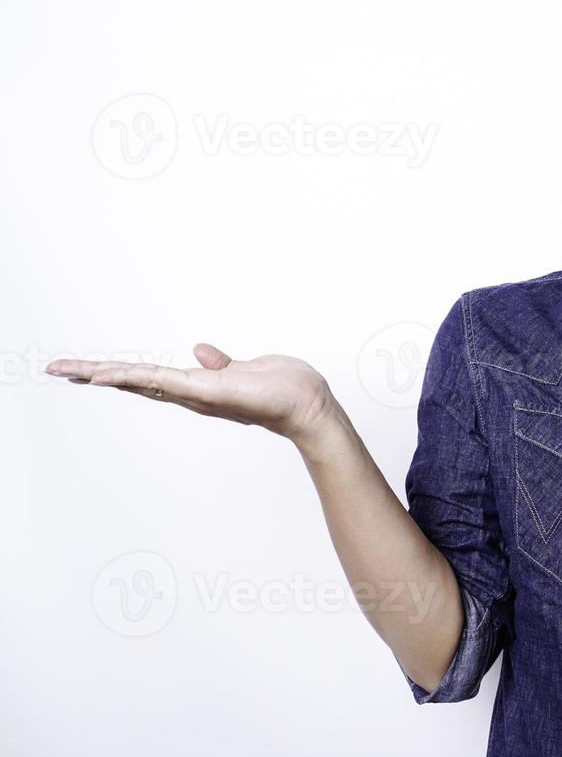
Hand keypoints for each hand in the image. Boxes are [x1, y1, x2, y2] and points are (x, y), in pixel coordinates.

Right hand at [46, 343, 339, 443]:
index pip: (149, 378)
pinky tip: (106, 374)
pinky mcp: (207, 392)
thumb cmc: (285, 390)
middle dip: (94, 375)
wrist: (309, 405)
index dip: (116, 373)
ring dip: (103, 375)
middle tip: (57, 369)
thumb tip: (201, 350)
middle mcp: (192, 394)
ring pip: (140, 382)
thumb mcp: (247, 369)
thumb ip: (221, 364)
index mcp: (198, 386)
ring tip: (67, 370)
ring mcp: (197, 395)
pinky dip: (133, 378)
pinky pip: (163, 382)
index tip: (84, 369)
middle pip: (134, 383)